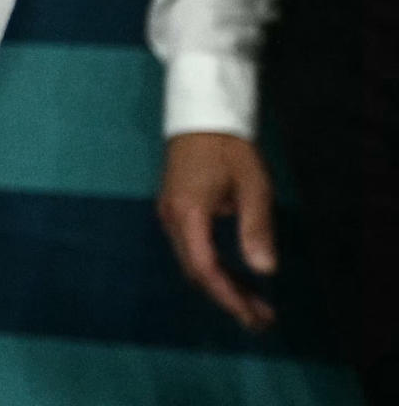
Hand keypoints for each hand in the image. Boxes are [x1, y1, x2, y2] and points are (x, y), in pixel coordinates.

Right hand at [156, 130, 277, 329]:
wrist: (202, 115)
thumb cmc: (230, 149)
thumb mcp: (253, 186)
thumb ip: (256, 228)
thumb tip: (265, 270)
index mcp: (188, 213)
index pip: (204, 267)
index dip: (228, 296)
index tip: (253, 317)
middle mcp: (172, 218)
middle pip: (196, 271)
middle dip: (228, 298)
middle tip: (262, 319)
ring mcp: (170, 214)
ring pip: (192, 263)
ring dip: (222, 286)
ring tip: (256, 304)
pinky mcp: (175, 211)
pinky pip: (192, 250)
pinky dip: (214, 270)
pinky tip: (237, 278)